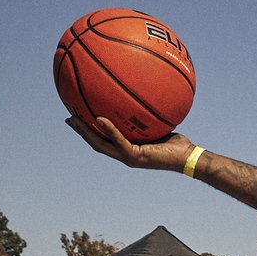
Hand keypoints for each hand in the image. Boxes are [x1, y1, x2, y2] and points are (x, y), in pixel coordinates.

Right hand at [67, 116, 195, 173]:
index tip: (78, 116)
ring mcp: (129, 157)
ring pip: (101, 144)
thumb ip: (148, 117)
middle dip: (81, 130)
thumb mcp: (159, 126)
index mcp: (127, 148)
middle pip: (95, 142)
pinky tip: (100, 119)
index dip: (89, 130)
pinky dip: (108, 130)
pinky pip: (118, 141)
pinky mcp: (135, 157)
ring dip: (86, 132)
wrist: (187, 158)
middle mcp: (125, 154)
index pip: (103, 140)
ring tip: (75, 119)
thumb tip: (145, 97)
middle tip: (68, 117)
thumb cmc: (177, 144)